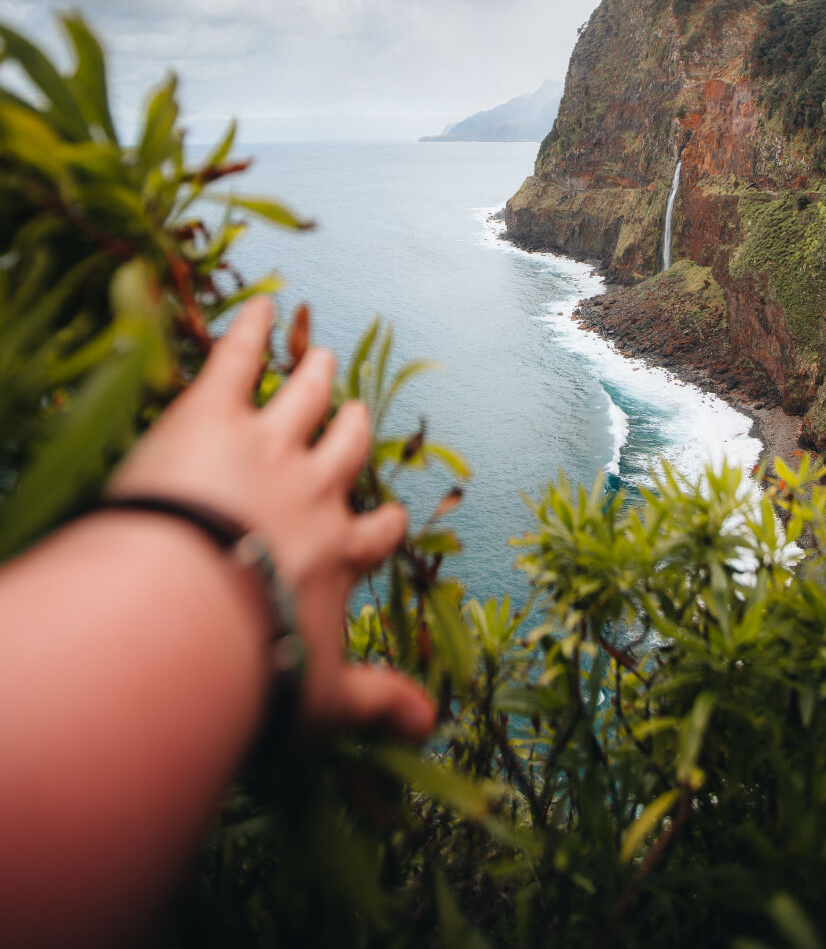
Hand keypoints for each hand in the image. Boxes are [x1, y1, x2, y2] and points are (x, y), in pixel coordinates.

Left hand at [109, 296, 434, 739]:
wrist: (189, 615)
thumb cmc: (259, 664)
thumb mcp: (324, 697)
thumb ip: (376, 703)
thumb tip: (432, 725)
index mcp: (339, 550)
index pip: (378, 530)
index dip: (384, 523)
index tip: (389, 519)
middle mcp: (314, 489)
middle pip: (348, 446)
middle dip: (354, 428)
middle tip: (357, 412)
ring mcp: (268, 445)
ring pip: (307, 397)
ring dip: (316, 376)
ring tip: (321, 356)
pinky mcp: (215, 415)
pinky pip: (238, 359)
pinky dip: (250, 330)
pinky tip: (260, 305)